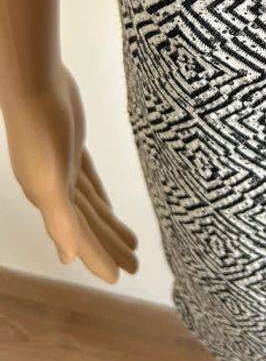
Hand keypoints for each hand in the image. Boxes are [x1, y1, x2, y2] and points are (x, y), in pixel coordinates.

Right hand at [2, 60, 137, 282]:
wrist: (35, 83)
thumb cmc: (41, 131)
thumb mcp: (49, 180)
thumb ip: (60, 220)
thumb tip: (68, 258)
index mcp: (49, 200)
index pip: (80, 236)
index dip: (98, 257)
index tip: (119, 277)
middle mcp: (53, 189)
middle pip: (87, 225)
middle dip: (109, 246)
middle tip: (135, 265)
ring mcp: (62, 168)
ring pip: (90, 205)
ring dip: (109, 225)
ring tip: (132, 243)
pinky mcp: (72, 147)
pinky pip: (88, 182)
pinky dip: (100, 197)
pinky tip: (109, 208)